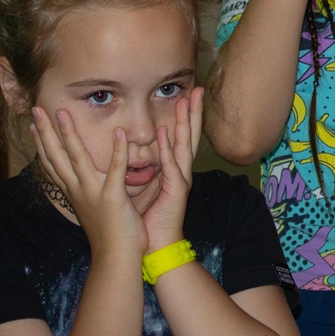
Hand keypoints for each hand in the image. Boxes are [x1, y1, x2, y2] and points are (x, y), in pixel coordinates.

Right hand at [31, 106, 145, 256]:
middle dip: (46, 132)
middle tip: (36, 109)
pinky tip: (119, 133)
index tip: (34, 124)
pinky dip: (116, 151)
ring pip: (77, 158)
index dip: (42, 143)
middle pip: (56, 157)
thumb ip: (88, 191)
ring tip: (64, 113)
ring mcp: (93, 194)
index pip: (52, 164)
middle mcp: (78, 191)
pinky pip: (115, 170)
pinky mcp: (112, 198)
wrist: (116, 259)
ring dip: (70, 135)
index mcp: (74, 193)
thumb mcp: (92, 208)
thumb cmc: (109, 235)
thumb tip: (82, 178)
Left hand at [141, 88, 202, 251]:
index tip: (187, 94)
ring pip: (184, 145)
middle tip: (198, 89)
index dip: (185, 116)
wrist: (156, 246)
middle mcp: (180, 172)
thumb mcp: (146, 189)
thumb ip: (146, 169)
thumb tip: (135, 151)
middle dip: (193, 112)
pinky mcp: (175, 191)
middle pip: (189, 136)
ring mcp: (180, 180)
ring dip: (185, 123)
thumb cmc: (149, 220)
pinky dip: (167, 149)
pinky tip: (164, 132)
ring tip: (186, 101)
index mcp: (174, 170)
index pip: (181, 137)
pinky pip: (170, 166)